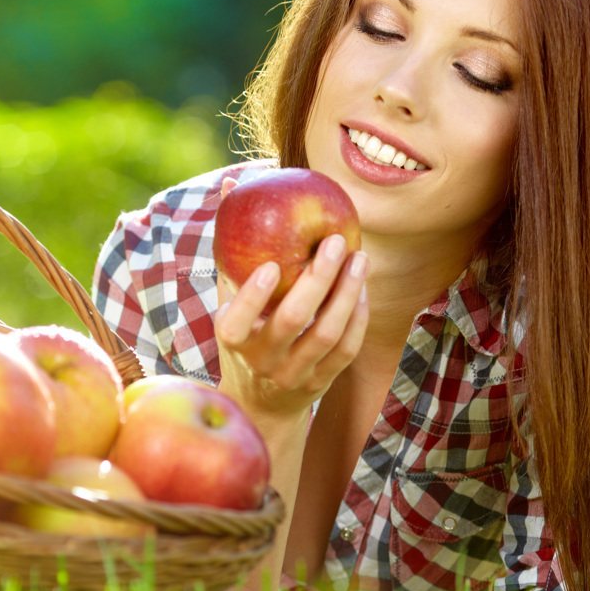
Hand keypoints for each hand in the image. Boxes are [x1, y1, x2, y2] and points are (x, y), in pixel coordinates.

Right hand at [214, 182, 368, 424]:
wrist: (260, 405)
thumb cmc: (244, 337)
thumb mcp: (228, 303)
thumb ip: (231, 249)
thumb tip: (232, 185)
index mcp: (232, 339)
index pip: (237, 320)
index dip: (252, 296)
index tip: (269, 264)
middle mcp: (262, 360)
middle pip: (292, 320)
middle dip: (317, 279)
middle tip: (335, 240)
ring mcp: (294, 374)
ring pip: (326, 335)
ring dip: (346, 294)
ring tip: (359, 258)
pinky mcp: (322, 382)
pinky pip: (346, 350)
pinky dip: (357, 318)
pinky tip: (361, 289)